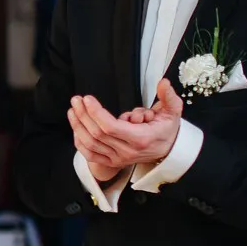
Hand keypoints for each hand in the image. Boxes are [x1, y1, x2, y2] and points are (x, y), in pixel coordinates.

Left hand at [69, 80, 183, 180]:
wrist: (168, 149)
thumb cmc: (167, 129)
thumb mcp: (173, 111)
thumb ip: (168, 96)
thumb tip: (163, 82)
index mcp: (140, 139)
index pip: (111, 127)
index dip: (96, 113)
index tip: (87, 99)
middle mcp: (127, 151)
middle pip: (97, 134)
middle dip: (84, 115)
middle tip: (77, 99)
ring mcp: (119, 159)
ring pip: (90, 144)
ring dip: (78, 126)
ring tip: (73, 109)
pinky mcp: (113, 163)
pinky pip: (90, 155)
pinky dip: (80, 142)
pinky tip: (76, 127)